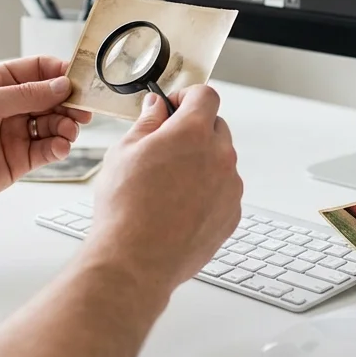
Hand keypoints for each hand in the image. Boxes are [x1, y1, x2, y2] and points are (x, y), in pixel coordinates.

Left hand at [0, 56, 93, 221]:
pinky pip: (47, 150)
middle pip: (51, 98)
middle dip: (70, 102)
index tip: (82, 77)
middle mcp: (9, 107)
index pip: (37, 70)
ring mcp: (15, 133)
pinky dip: (59, 147)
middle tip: (84, 108)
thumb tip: (60, 85)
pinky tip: (60, 146)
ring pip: (53, 124)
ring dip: (67, 126)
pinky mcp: (19, 160)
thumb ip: (25, 95)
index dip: (61, 72)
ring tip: (70, 130)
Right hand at [86, 86, 241, 294]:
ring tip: (168, 185)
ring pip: (221, 162)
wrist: (136, 261)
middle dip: (194, 130)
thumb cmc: (125, 208)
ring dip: (202, 163)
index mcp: (193, 133)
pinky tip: (179, 207)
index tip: (174, 107)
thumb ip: (147, 122)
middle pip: (216, 127)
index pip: (206, 95)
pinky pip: (224, 192)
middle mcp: (219, 157)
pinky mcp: (232, 215)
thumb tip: (157, 106)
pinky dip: (208, 193)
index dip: (187, 96)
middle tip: (166, 147)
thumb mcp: (124, 152)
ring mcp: (230, 187)